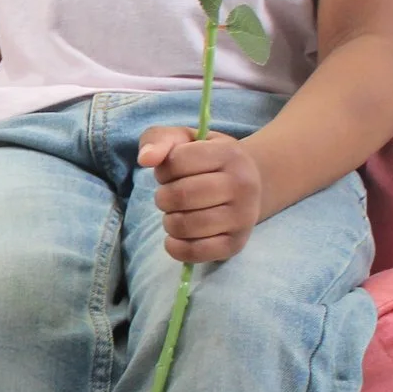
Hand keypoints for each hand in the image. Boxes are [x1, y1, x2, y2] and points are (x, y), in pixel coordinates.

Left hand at [139, 127, 263, 261]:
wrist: (247, 184)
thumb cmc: (207, 160)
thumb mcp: (185, 140)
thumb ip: (159, 139)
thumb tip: (145, 159)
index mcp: (229, 153)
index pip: (178, 161)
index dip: (164, 169)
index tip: (172, 172)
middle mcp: (242, 185)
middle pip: (180, 195)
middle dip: (163, 197)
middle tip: (171, 196)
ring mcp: (243, 217)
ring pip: (185, 225)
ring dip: (169, 221)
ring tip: (177, 214)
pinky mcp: (236, 244)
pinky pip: (196, 252)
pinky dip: (176, 247)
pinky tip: (177, 237)